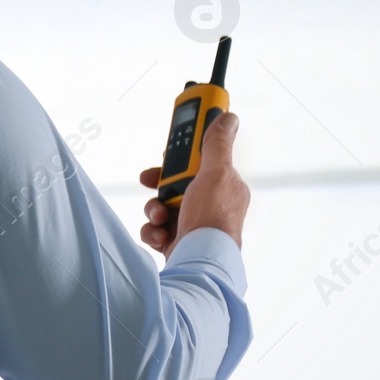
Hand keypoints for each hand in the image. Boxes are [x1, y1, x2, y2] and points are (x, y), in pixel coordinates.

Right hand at [138, 112, 248, 258]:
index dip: (180, 155)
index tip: (167, 150)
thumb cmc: (212, 218)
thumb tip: (229, 118)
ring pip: (161, 205)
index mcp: (222, 185)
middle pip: (174, 182)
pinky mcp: (177, 241)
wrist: (200, 262)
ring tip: (159, 217)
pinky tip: (160, 236)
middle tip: (151, 180)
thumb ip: (217, 144)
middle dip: (160, 183)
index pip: (199, 161)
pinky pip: (155, 228)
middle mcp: (208, 204)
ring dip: (154, 209)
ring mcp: (192, 223)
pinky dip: (152, 230)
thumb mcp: (215, 173)